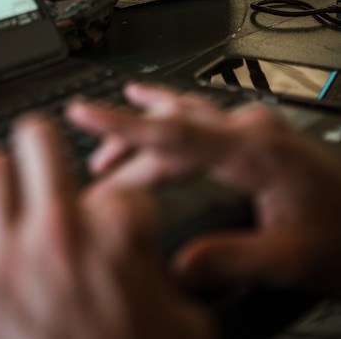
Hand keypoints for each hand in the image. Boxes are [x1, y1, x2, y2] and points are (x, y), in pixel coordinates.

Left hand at [0, 113, 215, 338]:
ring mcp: (6, 257)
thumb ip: (167, 274)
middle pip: (37, 138)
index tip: (109, 228)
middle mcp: (60, 230)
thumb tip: (146, 256)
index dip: (116, 209)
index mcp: (118, 230)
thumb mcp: (185, 322)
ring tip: (5, 212)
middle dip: (44, 152)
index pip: (116, 181)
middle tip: (43, 171)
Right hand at [67, 83, 340, 296]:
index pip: (173, 135)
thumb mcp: (292, 259)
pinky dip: (172, 116)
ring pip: (186, 118)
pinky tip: (163, 108)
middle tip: (92, 171)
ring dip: (146, 126)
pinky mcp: (261, 135)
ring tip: (108, 137)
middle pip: (173, 129)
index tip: (82, 113)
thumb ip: (232, 260)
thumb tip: (179, 266)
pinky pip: (203, 118)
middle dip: (127, 145)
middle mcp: (252, 130)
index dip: (121, 125)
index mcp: (254, 152)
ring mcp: (257, 128)